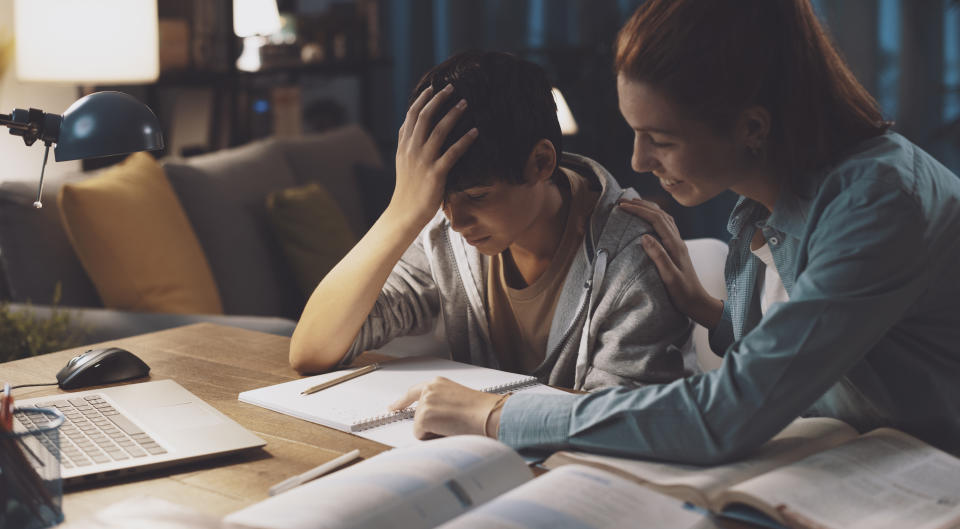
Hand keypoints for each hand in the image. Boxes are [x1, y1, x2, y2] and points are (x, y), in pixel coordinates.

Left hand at [389, 377, 504, 438]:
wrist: (490, 415)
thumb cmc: (482, 410)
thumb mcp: (458, 399)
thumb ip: (441, 403)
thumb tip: (434, 418)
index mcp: (438, 383)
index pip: (413, 392)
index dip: (401, 402)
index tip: (392, 407)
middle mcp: (429, 389)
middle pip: (417, 415)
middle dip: (429, 424)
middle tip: (451, 424)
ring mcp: (425, 402)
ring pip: (419, 426)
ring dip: (433, 431)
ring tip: (453, 425)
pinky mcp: (424, 416)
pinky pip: (420, 435)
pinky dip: (432, 437)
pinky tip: (448, 430)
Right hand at [390, 84, 477, 227]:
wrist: (405, 212)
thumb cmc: (408, 187)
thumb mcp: (402, 161)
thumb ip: (406, 141)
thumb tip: (407, 123)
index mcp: (404, 146)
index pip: (411, 116)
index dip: (422, 99)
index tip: (433, 87)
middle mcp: (412, 150)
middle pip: (424, 117)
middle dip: (438, 100)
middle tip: (452, 88)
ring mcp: (423, 161)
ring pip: (438, 131)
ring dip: (452, 114)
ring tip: (465, 103)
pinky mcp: (436, 174)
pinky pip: (452, 153)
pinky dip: (464, 141)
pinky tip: (475, 132)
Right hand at [618, 198, 722, 327]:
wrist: (698, 302)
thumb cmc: (683, 293)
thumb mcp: (670, 277)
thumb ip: (659, 256)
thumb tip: (644, 236)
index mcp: (675, 245)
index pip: (656, 220)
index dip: (639, 210)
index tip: (622, 206)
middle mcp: (677, 241)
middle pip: (660, 214)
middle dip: (641, 205)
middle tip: (622, 200)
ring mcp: (678, 244)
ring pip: (664, 217)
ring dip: (648, 208)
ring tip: (633, 204)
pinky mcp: (676, 249)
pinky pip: (665, 225)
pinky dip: (654, 216)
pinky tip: (647, 219)